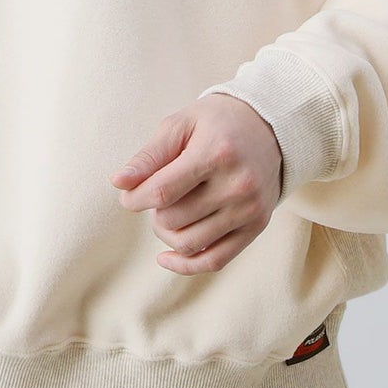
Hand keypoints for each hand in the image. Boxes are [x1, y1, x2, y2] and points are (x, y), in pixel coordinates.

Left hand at [110, 94, 283, 273]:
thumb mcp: (181, 124)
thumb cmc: (216, 122)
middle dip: (153, 211)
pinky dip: (185, 265)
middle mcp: (237, 185)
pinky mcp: (256, 227)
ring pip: (189, 243)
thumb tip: (118, 183)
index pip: (162, 191)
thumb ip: (149, 155)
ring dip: (166, 234)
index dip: (135, 198)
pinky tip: (166, 256)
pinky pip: (215, 261)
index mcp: (216, 153)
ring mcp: (249, 209)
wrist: (269, 127)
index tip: (127, 195)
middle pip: (174, 218)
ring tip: (167, 212)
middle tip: (155, 194)